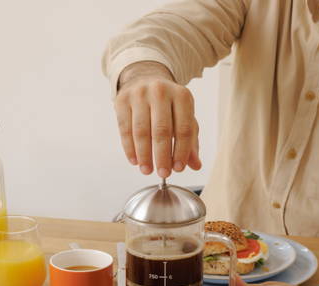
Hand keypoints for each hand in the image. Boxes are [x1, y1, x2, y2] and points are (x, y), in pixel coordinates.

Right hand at [114, 61, 200, 177]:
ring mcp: (139, 94)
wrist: (144, 78)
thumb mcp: (183, 116)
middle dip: (162, 156)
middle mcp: (161, 92)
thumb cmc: (168, 104)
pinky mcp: (122, 100)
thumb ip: (191, 141)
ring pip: (141, 131)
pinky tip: (135, 160)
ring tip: (147, 170)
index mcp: (182, 96)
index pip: (184, 128)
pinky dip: (130, 148)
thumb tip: (196, 165)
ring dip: (144, 155)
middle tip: (163, 173)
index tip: (178, 168)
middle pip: (161, 130)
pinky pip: (125, 129)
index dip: (182, 151)